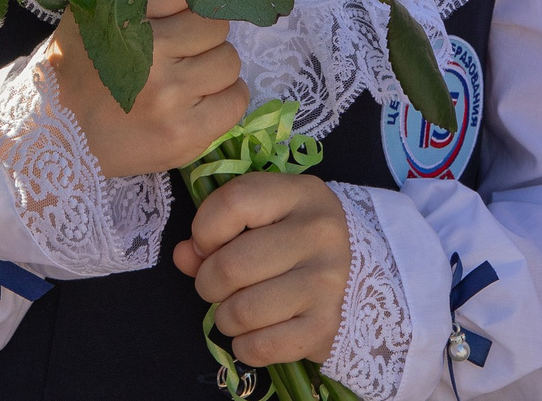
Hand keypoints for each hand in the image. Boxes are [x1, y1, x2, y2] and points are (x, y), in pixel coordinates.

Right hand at [44, 0, 246, 178]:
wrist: (58, 135)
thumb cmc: (82, 67)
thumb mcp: (95, 10)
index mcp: (121, 13)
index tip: (178, 10)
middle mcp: (148, 53)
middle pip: (215, 23)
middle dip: (201, 34)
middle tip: (178, 50)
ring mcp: (169, 96)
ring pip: (229, 60)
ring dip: (212, 67)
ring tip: (184, 78)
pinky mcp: (184, 135)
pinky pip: (236, 100)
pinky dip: (222, 99)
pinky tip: (196, 101)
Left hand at [173, 172, 349, 368]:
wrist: (358, 280)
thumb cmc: (296, 242)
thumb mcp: (262, 219)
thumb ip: (215, 231)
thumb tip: (183, 256)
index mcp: (301, 194)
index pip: (234, 203)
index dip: (204, 230)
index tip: (208, 245)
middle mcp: (320, 234)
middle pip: (231, 265)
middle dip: (208, 282)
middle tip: (219, 285)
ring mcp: (327, 282)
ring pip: (241, 311)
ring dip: (225, 317)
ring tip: (238, 309)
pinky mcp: (326, 327)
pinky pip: (260, 347)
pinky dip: (245, 346)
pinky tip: (256, 333)